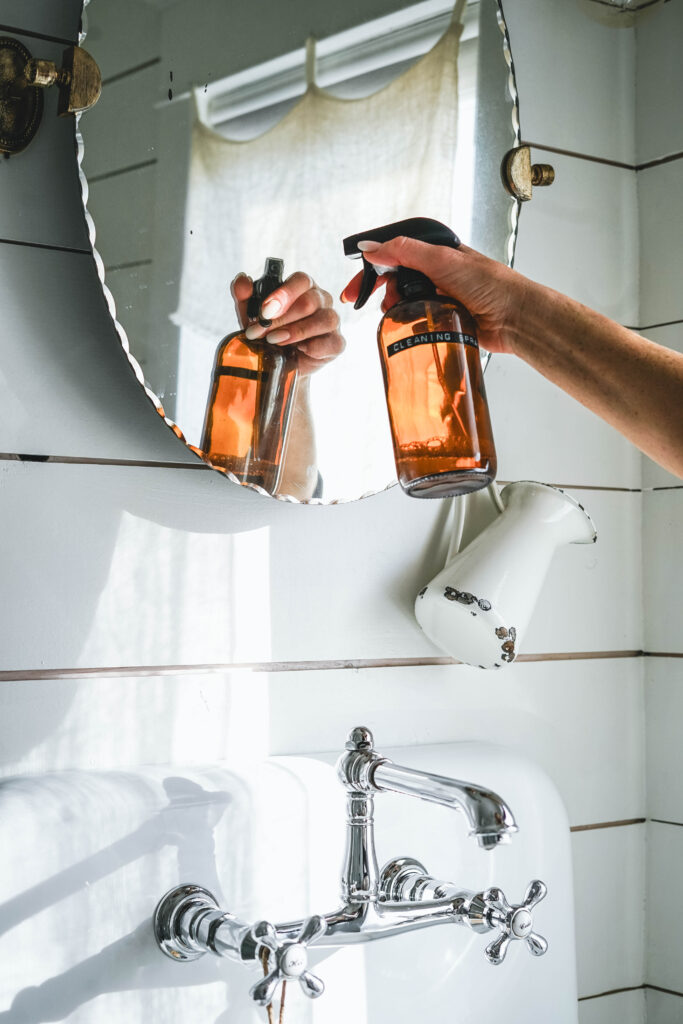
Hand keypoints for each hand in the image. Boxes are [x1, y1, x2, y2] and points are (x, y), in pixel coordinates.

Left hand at [231, 271, 344, 374]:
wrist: (279, 364)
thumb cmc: (268, 333)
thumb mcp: (251, 314)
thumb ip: (244, 295)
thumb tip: (242, 281)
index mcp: (303, 287)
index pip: (301, 280)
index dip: (283, 295)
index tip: (264, 311)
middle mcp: (321, 299)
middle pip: (309, 302)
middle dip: (281, 319)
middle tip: (260, 332)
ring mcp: (332, 321)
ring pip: (323, 320)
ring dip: (295, 332)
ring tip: (275, 341)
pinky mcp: (337, 343)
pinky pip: (331, 342)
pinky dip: (313, 348)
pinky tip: (298, 350)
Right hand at [340, 237, 530, 354]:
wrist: (515, 317)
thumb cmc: (491, 285)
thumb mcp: (443, 260)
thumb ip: (405, 251)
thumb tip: (372, 248)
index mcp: (437, 253)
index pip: (395, 255)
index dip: (372, 269)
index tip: (356, 286)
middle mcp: (438, 274)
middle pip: (396, 280)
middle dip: (382, 291)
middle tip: (372, 302)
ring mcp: (441, 297)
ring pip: (404, 302)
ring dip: (395, 308)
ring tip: (398, 313)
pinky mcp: (445, 320)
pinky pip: (417, 321)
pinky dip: (408, 324)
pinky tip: (408, 326)